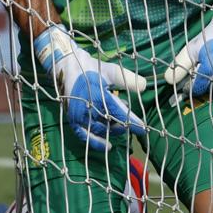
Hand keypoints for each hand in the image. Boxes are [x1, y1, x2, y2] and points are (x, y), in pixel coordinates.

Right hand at [34, 25, 147, 150]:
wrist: (68, 66)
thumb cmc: (92, 68)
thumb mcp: (111, 71)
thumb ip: (127, 80)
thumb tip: (144, 86)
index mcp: (99, 96)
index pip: (120, 113)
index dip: (133, 122)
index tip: (143, 129)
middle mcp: (88, 109)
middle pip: (110, 124)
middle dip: (123, 126)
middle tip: (132, 125)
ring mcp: (79, 116)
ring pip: (99, 131)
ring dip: (112, 131)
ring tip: (121, 128)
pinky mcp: (73, 119)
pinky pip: (84, 136)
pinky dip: (95, 142)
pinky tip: (107, 146)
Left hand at [165, 0, 212, 96]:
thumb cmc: (211, 34)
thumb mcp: (192, 48)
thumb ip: (179, 66)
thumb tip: (168, 81)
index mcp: (212, 69)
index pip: (197, 88)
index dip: (190, 85)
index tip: (189, 79)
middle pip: (211, 89)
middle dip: (206, 81)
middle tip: (205, 67)